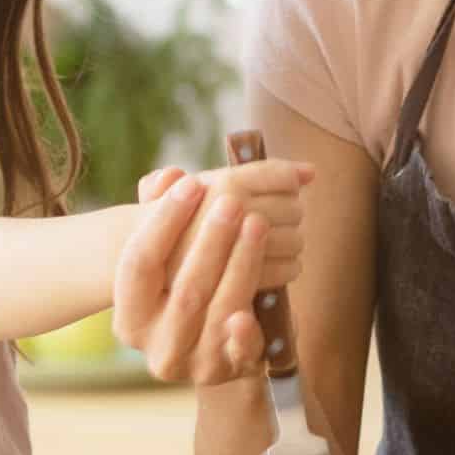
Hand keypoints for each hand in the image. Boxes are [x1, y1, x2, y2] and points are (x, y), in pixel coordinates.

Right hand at [113, 161, 310, 386]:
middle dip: (211, 240)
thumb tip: (169, 176)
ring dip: (241, 263)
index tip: (193, 183)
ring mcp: (193, 363)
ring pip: (218, 308)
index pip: (138, 263)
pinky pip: (240, 352)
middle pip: (183, 288)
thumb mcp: (169, 255)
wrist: (213, 344)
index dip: (164, 221)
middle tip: (233, 200)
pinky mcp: (230, 371)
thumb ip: (160, 211)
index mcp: (129, 315)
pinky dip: (246, 330)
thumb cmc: (185, 284)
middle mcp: (154, 344)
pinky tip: (255, 305)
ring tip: (258, 223)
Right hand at [141, 159, 309, 297]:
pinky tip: (280, 262)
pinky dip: (289, 265)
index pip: (278, 176)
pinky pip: (288, 269)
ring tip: (279, 237)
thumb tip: (310, 170)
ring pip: (293, 239)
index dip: (290, 177)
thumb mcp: (187, 189)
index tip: (295, 183)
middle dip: (290, 209)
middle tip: (282, 212)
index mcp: (222, 185)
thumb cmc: (174, 225)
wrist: (144, 272)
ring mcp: (239, 251)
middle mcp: (230, 214)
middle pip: (291, 207)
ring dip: (292, 238)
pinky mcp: (245, 284)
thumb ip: (255, 171)